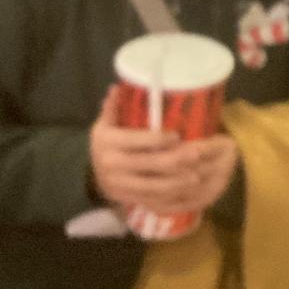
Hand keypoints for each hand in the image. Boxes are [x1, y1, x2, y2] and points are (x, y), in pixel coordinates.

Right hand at [89, 86, 238, 213]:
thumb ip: (113, 107)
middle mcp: (112, 165)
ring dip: (177, 182)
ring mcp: (120, 185)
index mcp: (108, 142)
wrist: (90, 174)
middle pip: (150, 164)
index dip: (158, 139)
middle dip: (176, 160)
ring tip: (197, 175)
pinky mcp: (127, 198)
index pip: (136, 140)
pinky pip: (151, 200)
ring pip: (153, 186)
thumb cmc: (106, 143)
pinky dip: (170, 198)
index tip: (178, 135)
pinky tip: (186, 193)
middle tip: (197, 154)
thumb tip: (117, 87)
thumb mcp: (105, 123)